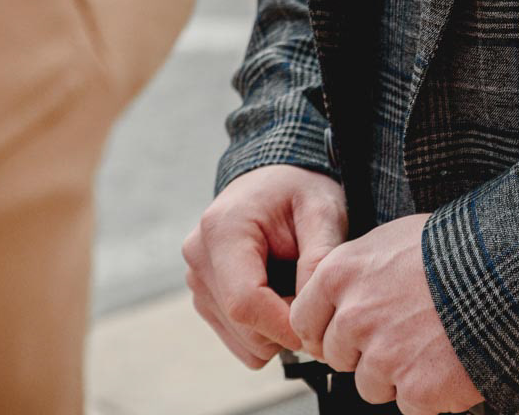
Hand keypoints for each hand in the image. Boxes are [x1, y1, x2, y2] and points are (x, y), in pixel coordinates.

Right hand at [183, 166, 347, 369]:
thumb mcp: (322, 210)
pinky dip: (264, 329)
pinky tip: (278, 291)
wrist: (276, 179)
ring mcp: (196, 280)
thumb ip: (319, 258)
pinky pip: (239, 340)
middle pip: (244, 326)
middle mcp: (199, 257)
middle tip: (312, 292)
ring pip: (243, 340)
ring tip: (294, 284)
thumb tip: (306, 311)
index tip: (317, 323)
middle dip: (286, 323)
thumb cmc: (301, 190)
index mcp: (222, 230)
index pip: (245, 302)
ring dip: (276, 327)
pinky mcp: (203, 298)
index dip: (284, 324)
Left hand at [290, 212, 482, 413]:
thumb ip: (355, 272)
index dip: (327, 328)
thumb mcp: (392, 239)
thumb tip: (337, 300)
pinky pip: (409, 404)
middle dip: (366, 350)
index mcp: (340, 274)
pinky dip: (429, 390)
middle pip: (339, 357)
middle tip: (403, 327)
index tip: (347, 329)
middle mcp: (354, 317)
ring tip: (429, 339)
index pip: (303, 322)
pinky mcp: (416, 389)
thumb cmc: (454, 247)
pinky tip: (447, 357)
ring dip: (396, 373)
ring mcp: (384, 356)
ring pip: (370, 386)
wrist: (505, 269)